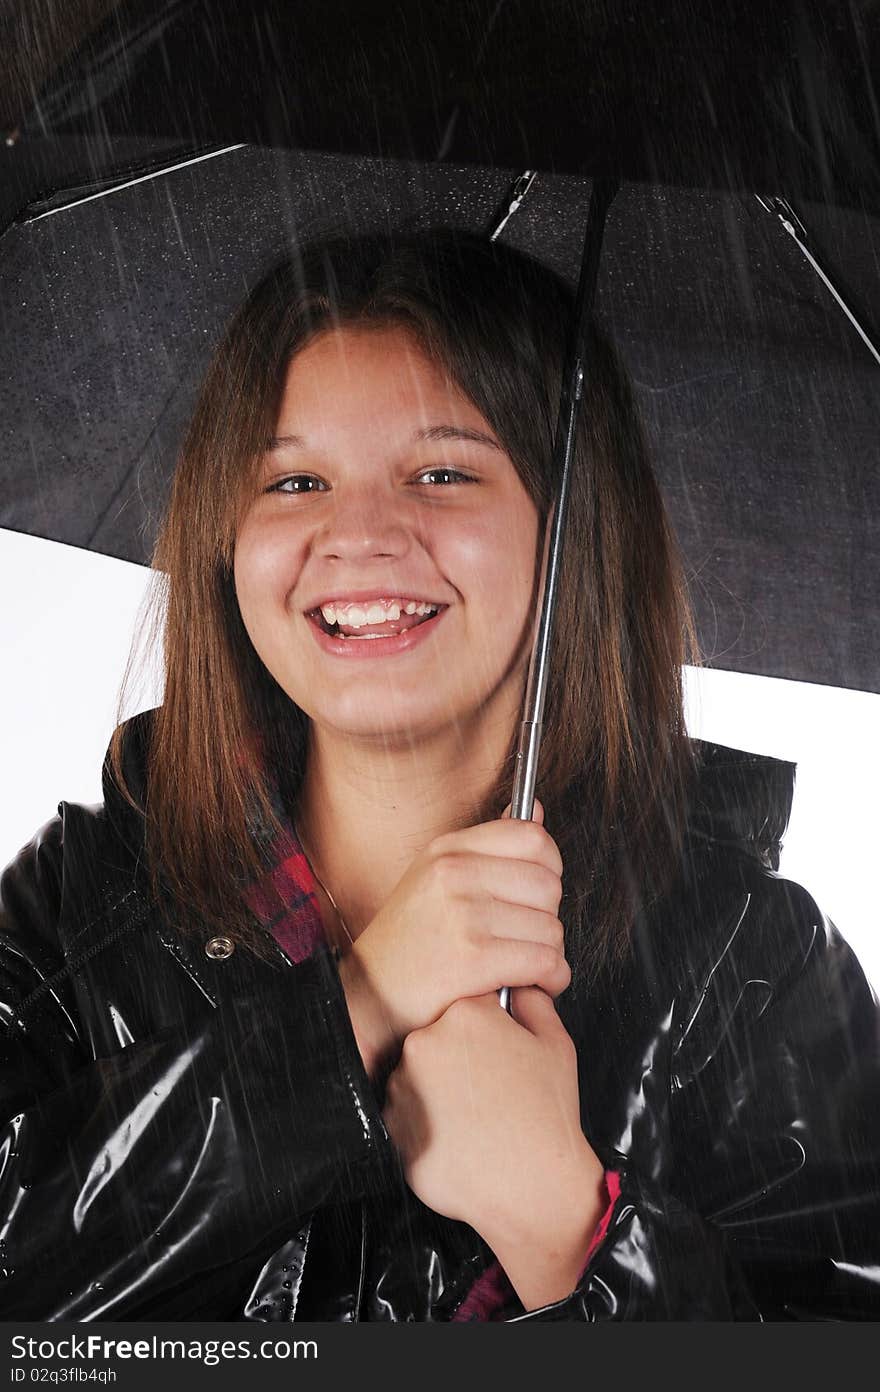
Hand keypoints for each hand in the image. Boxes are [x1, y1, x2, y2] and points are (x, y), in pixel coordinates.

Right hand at [339, 802, 569, 1072]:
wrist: (366, 998)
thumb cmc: (407, 943)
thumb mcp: (436, 878)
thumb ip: (488, 846)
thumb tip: (536, 808)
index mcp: (447, 849)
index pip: (532, 838)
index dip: (550, 869)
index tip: (538, 896)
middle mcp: (453, 873)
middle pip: (548, 884)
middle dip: (548, 918)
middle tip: (527, 938)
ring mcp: (462, 913)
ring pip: (551, 928)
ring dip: (550, 955)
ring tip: (525, 966)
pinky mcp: (472, 957)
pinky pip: (544, 962)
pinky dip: (550, 979)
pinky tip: (532, 986)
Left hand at [381, 986, 604, 1302]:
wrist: (533, 1185)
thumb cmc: (548, 1115)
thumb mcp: (556, 1044)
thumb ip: (534, 1003)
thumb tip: (518, 987)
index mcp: (465, 1014)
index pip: (468, 1004)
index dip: (486, 1028)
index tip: (497, 1051)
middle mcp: (425, 1041)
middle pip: (438, 1037)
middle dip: (459, 1057)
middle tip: (488, 1088)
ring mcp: (402, 1084)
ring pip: (416, 1075)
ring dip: (437, 1089)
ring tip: (473, 1116)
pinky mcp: (391, 1123)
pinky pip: (403, 1114)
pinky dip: (423, 1123)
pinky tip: (456, 1136)